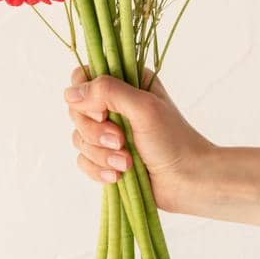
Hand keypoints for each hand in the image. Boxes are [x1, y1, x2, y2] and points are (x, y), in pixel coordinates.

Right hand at [63, 67, 212, 212]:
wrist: (188, 181)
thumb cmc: (173, 141)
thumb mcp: (143, 107)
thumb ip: (107, 92)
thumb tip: (71, 94)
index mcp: (125, 83)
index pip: (82, 78)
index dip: (85, 97)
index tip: (104, 112)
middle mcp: (114, 105)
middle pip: (76, 110)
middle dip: (95, 132)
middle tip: (119, 141)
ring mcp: (108, 133)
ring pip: (79, 138)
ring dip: (101, 154)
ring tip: (126, 163)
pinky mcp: (106, 157)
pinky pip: (83, 160)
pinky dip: (98, 170)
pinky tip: (117, 175)